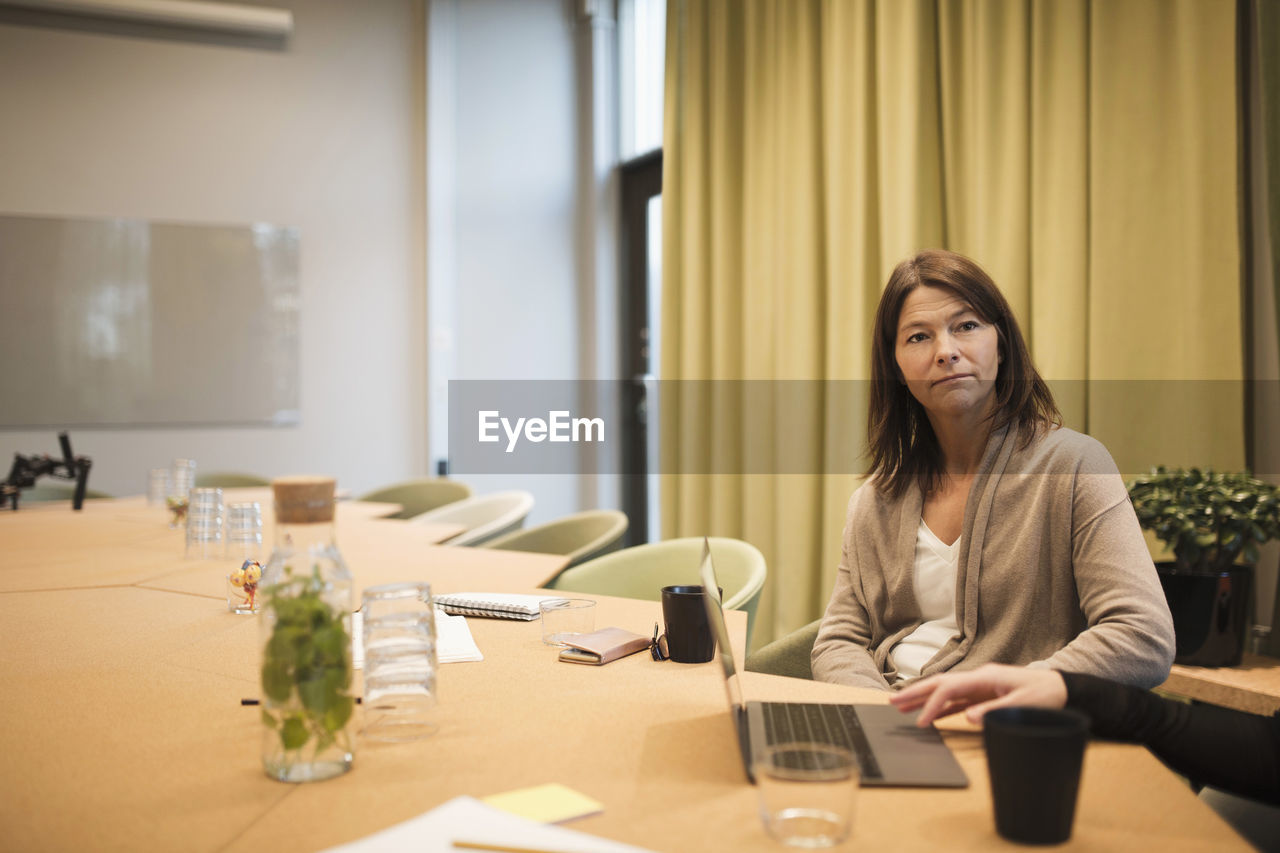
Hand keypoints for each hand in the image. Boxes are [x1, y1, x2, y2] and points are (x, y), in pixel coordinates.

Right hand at [888, 664, 1067, 726]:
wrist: (1064, 689)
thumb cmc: (1047, 695)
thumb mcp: (1023, 705)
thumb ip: (994, 711)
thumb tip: (968, 717)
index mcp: (985, 676)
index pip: (950, 688)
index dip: (933, 704)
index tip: (921, 721)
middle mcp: (979, 677)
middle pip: (941, 683)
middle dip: (916, 692)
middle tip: (892, 701)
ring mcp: (981, 685)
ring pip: (946, 691)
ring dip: (924, 698)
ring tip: (902, 706)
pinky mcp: (985, 694)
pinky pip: (957, 700)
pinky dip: (941, 706)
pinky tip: (929, 713)